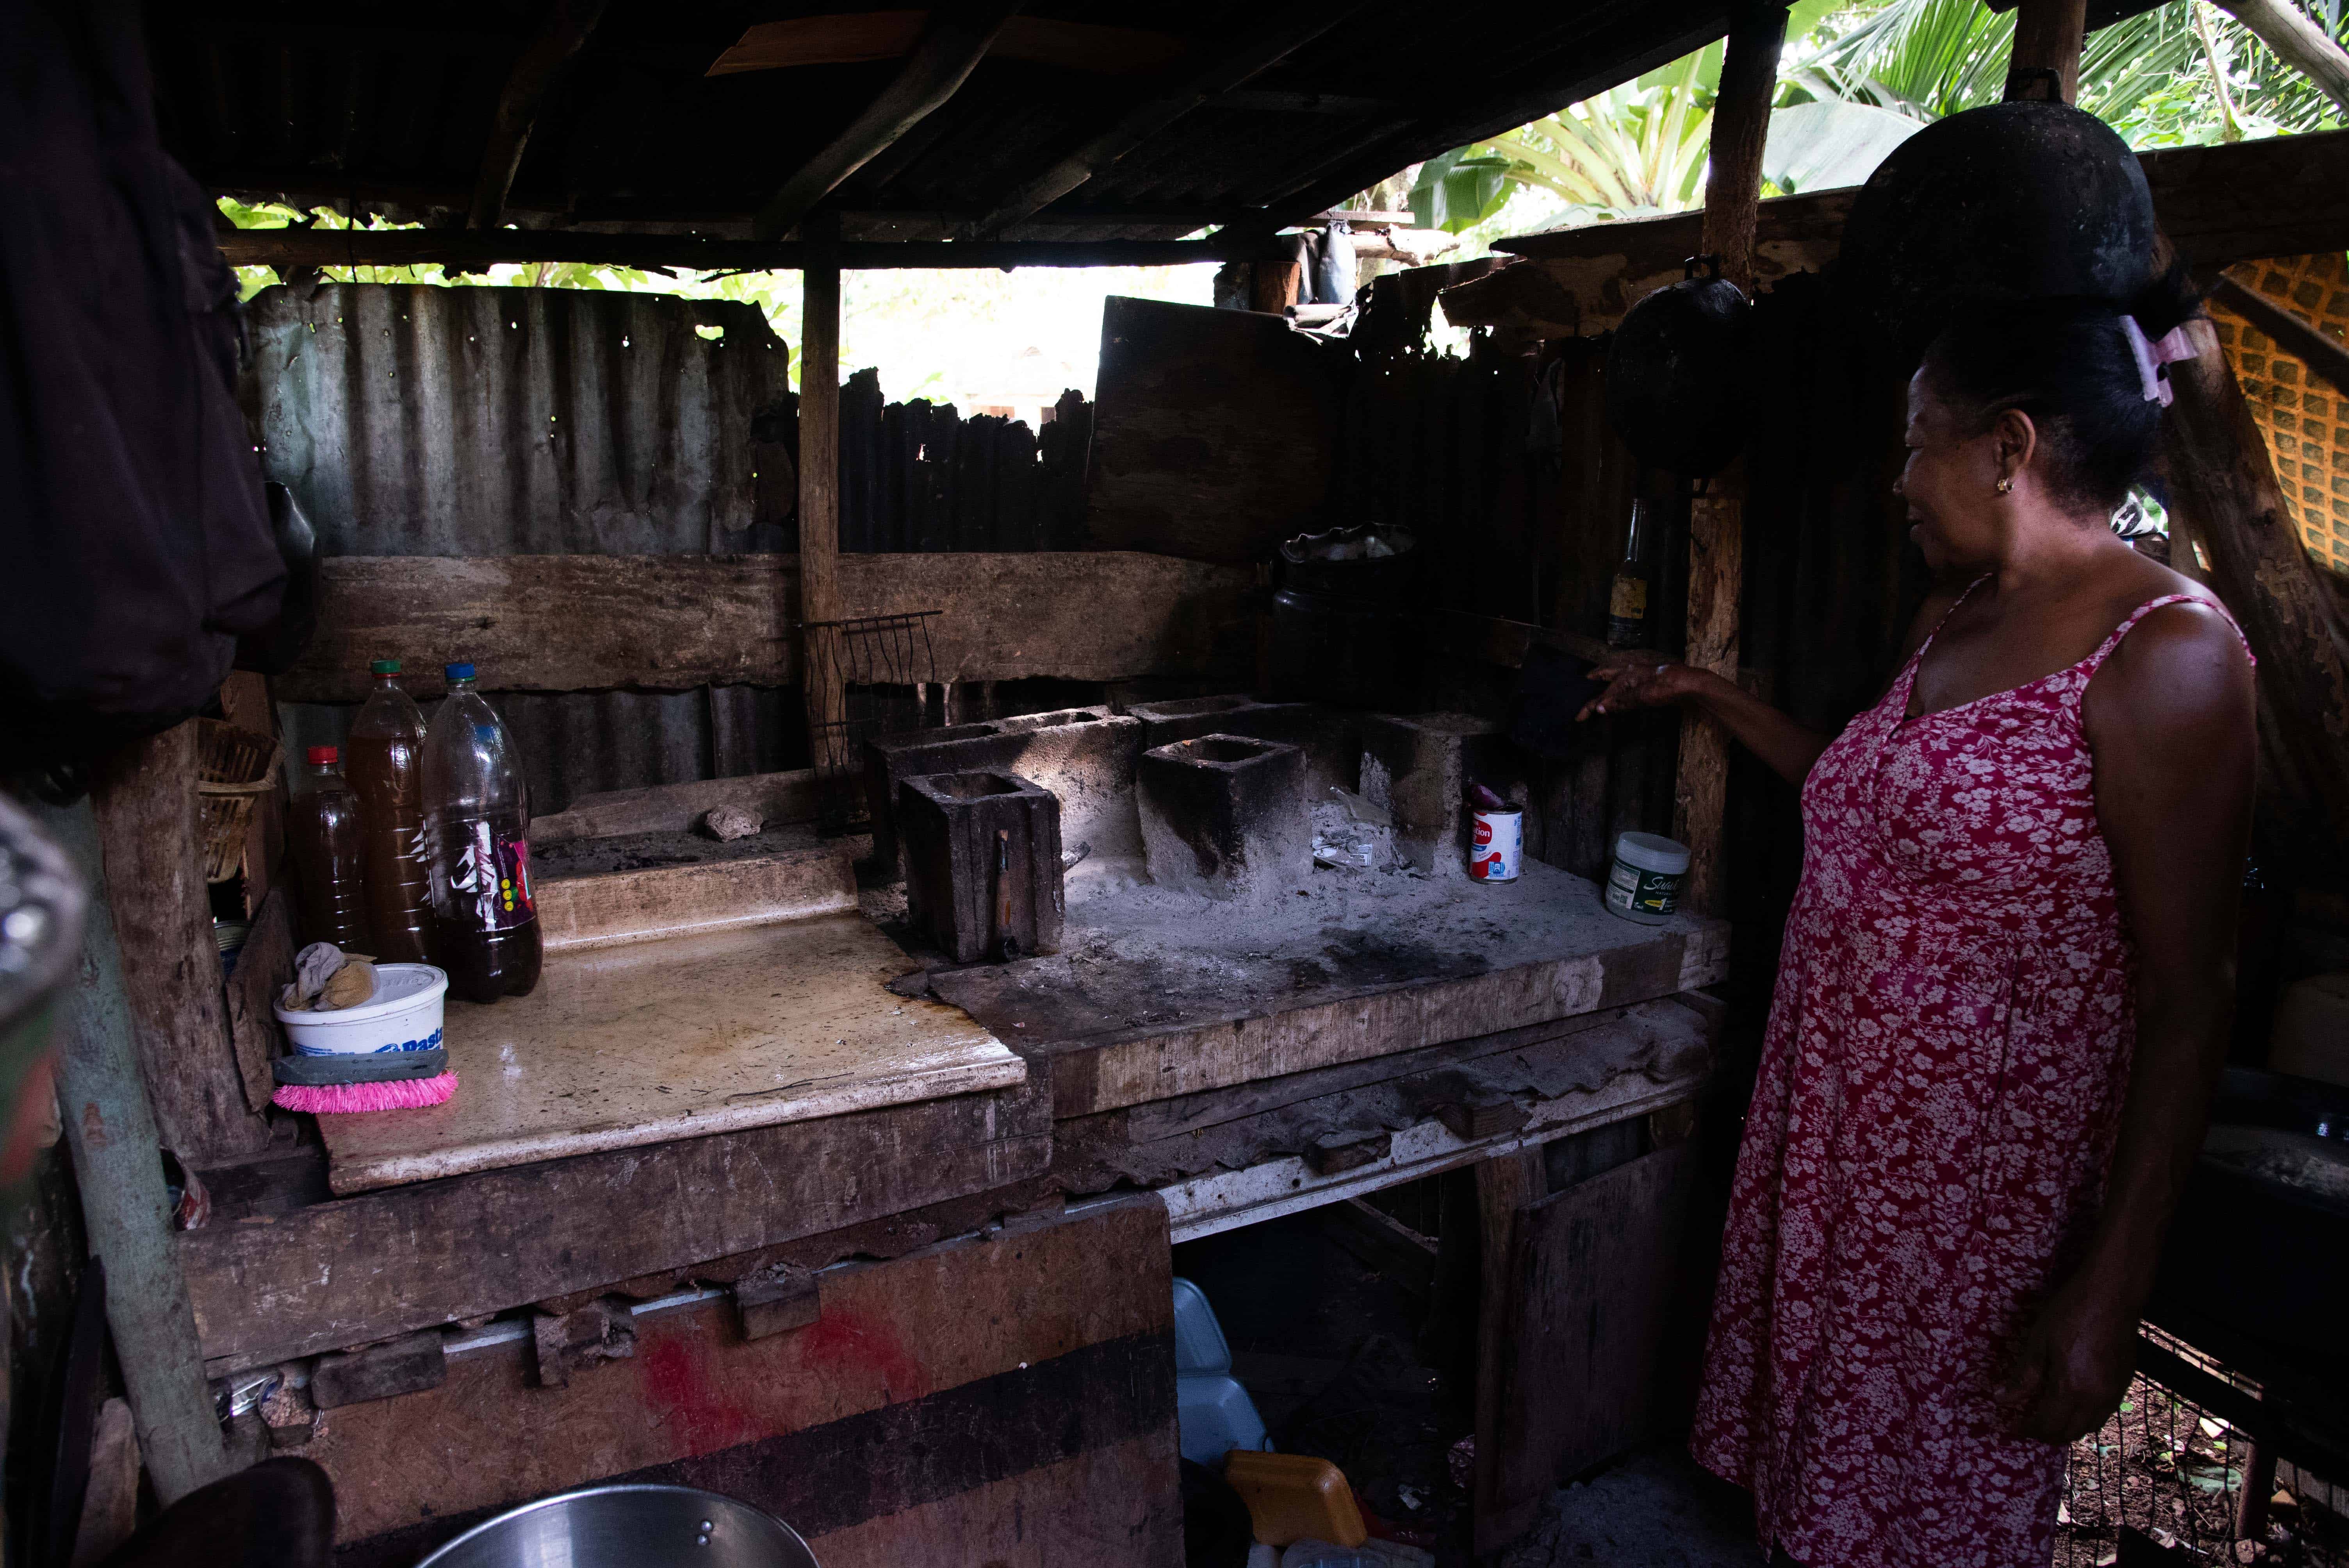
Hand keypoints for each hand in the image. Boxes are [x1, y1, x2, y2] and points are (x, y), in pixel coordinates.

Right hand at [1578, 658, 1700, 720]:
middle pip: (1609, 673)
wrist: (1690, 684)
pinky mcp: (1651, 679)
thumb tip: (1599, 708)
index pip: (1604, 694)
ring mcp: (1641, 674)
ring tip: (1602, 678)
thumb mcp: (1641, 696)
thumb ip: (1620, 702)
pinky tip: (1624, 686)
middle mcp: (1631, 672)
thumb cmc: (1665, 688)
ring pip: (1619, 675)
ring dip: (1609, 677)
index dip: (1591, 706)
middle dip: (1596, 676)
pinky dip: (1622, 683)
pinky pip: (1630, 679)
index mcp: (1625, 675)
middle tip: (1587, 678)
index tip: (1580, 716)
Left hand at [1991, 1270, 2138, 1443]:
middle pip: (2071, 1433)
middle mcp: (2096, 1399)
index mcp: (2071, 1389)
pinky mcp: (2125, 1382)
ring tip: (2050, 1417)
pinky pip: (2105, 1413)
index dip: (2029, 1430)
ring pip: (2091, 1426)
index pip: (2048, 1425)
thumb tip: (2002, 1400)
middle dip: (2048, 1434)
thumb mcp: (2038, 1343)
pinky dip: (2087, 1417)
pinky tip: (2074, 1404)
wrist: (2111, 1295)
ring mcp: (2114, 1392)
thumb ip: (2023, 1377)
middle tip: (2029, 1425)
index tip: (2014, 1427)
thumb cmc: (2070, 1314)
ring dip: (2069, 1428)